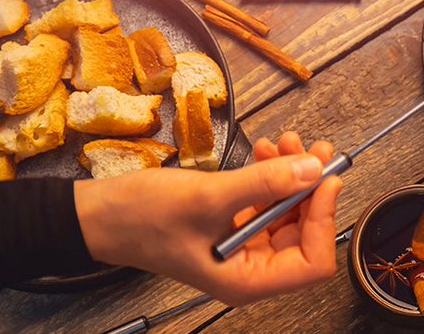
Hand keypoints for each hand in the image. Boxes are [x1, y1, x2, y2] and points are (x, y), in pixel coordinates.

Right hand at [75, 132, 342, 304]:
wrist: (98, 213)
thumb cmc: (142, 218)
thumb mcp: (209, 198)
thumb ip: (265, 184)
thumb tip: (312, 169)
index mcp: (247, 281)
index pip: (314, 262)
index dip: (325, 218)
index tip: (325, 178)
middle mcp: (251, 269)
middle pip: (306, 232)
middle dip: (311, 188)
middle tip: (312, 148)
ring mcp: (243, 248)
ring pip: (289, 212)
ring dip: (293, 175)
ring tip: (285, 141)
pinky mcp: (233, 225)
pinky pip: (267, 202)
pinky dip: (271, 175)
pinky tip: (265, 150)